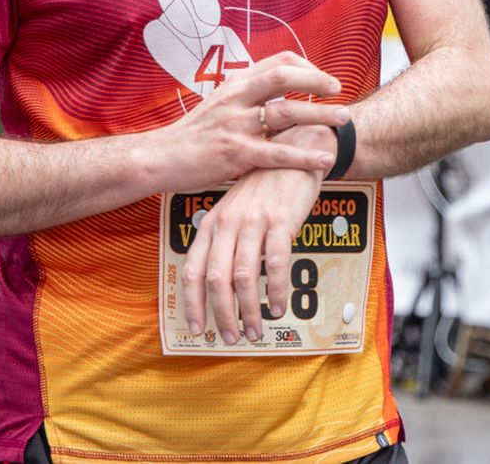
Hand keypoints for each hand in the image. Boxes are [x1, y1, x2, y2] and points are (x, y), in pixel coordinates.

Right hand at [151, 52, 348, 191]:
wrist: (161, 158)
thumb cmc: (194, 134)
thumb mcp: (219, 103)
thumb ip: (248, 94)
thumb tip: (279, 89)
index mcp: (235, 84)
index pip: (279, 61)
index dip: (307, 67)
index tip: (324, 80)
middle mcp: (236, 98)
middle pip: (284, 76)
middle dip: (317, 81)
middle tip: (339, 90)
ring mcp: (236, 125)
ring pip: (286, 113)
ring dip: (320, 115)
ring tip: (344, 120)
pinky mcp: (235, 154)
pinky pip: (277, 153)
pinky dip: (305, 156)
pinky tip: (325, 160)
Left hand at [179, 144, 327, 344]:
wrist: (296, 152)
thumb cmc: (265, 187)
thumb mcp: (235, 209)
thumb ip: (224, 240)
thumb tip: (217, 284)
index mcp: (212, 223)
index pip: (193, 270)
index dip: (193, 303)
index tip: (199, 329)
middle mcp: (228, 223)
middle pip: (216, 280)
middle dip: (222, 315)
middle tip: (231, 338)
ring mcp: (253, 222)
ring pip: (243, 276)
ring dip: (249, 310)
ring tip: (255, 330)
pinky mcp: (280, 221)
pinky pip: (275, 264)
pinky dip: (275, 290)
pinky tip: (278, 306)